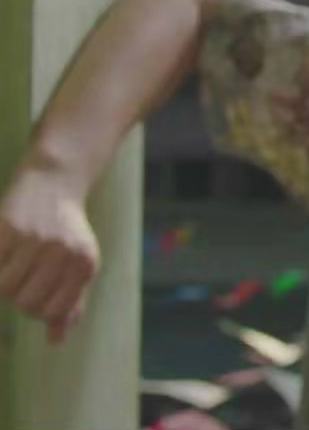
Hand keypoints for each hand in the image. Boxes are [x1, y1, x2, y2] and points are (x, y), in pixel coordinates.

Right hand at [0, 166, 99, 343]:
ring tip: (17, 266)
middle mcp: (63, 252)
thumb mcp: (80, 266)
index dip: (39, 312)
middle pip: (26, 302)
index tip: (38, 299)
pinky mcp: (8, 228)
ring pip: (5, 288)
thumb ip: (71, 304)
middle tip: (26, 281)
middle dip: (20, 298)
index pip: (52, 311)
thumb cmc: (68, 234)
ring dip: (6, 283)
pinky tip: (7, 252)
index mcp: (85, 264)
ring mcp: (34, 239)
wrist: (53, 185)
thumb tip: (56, 341)